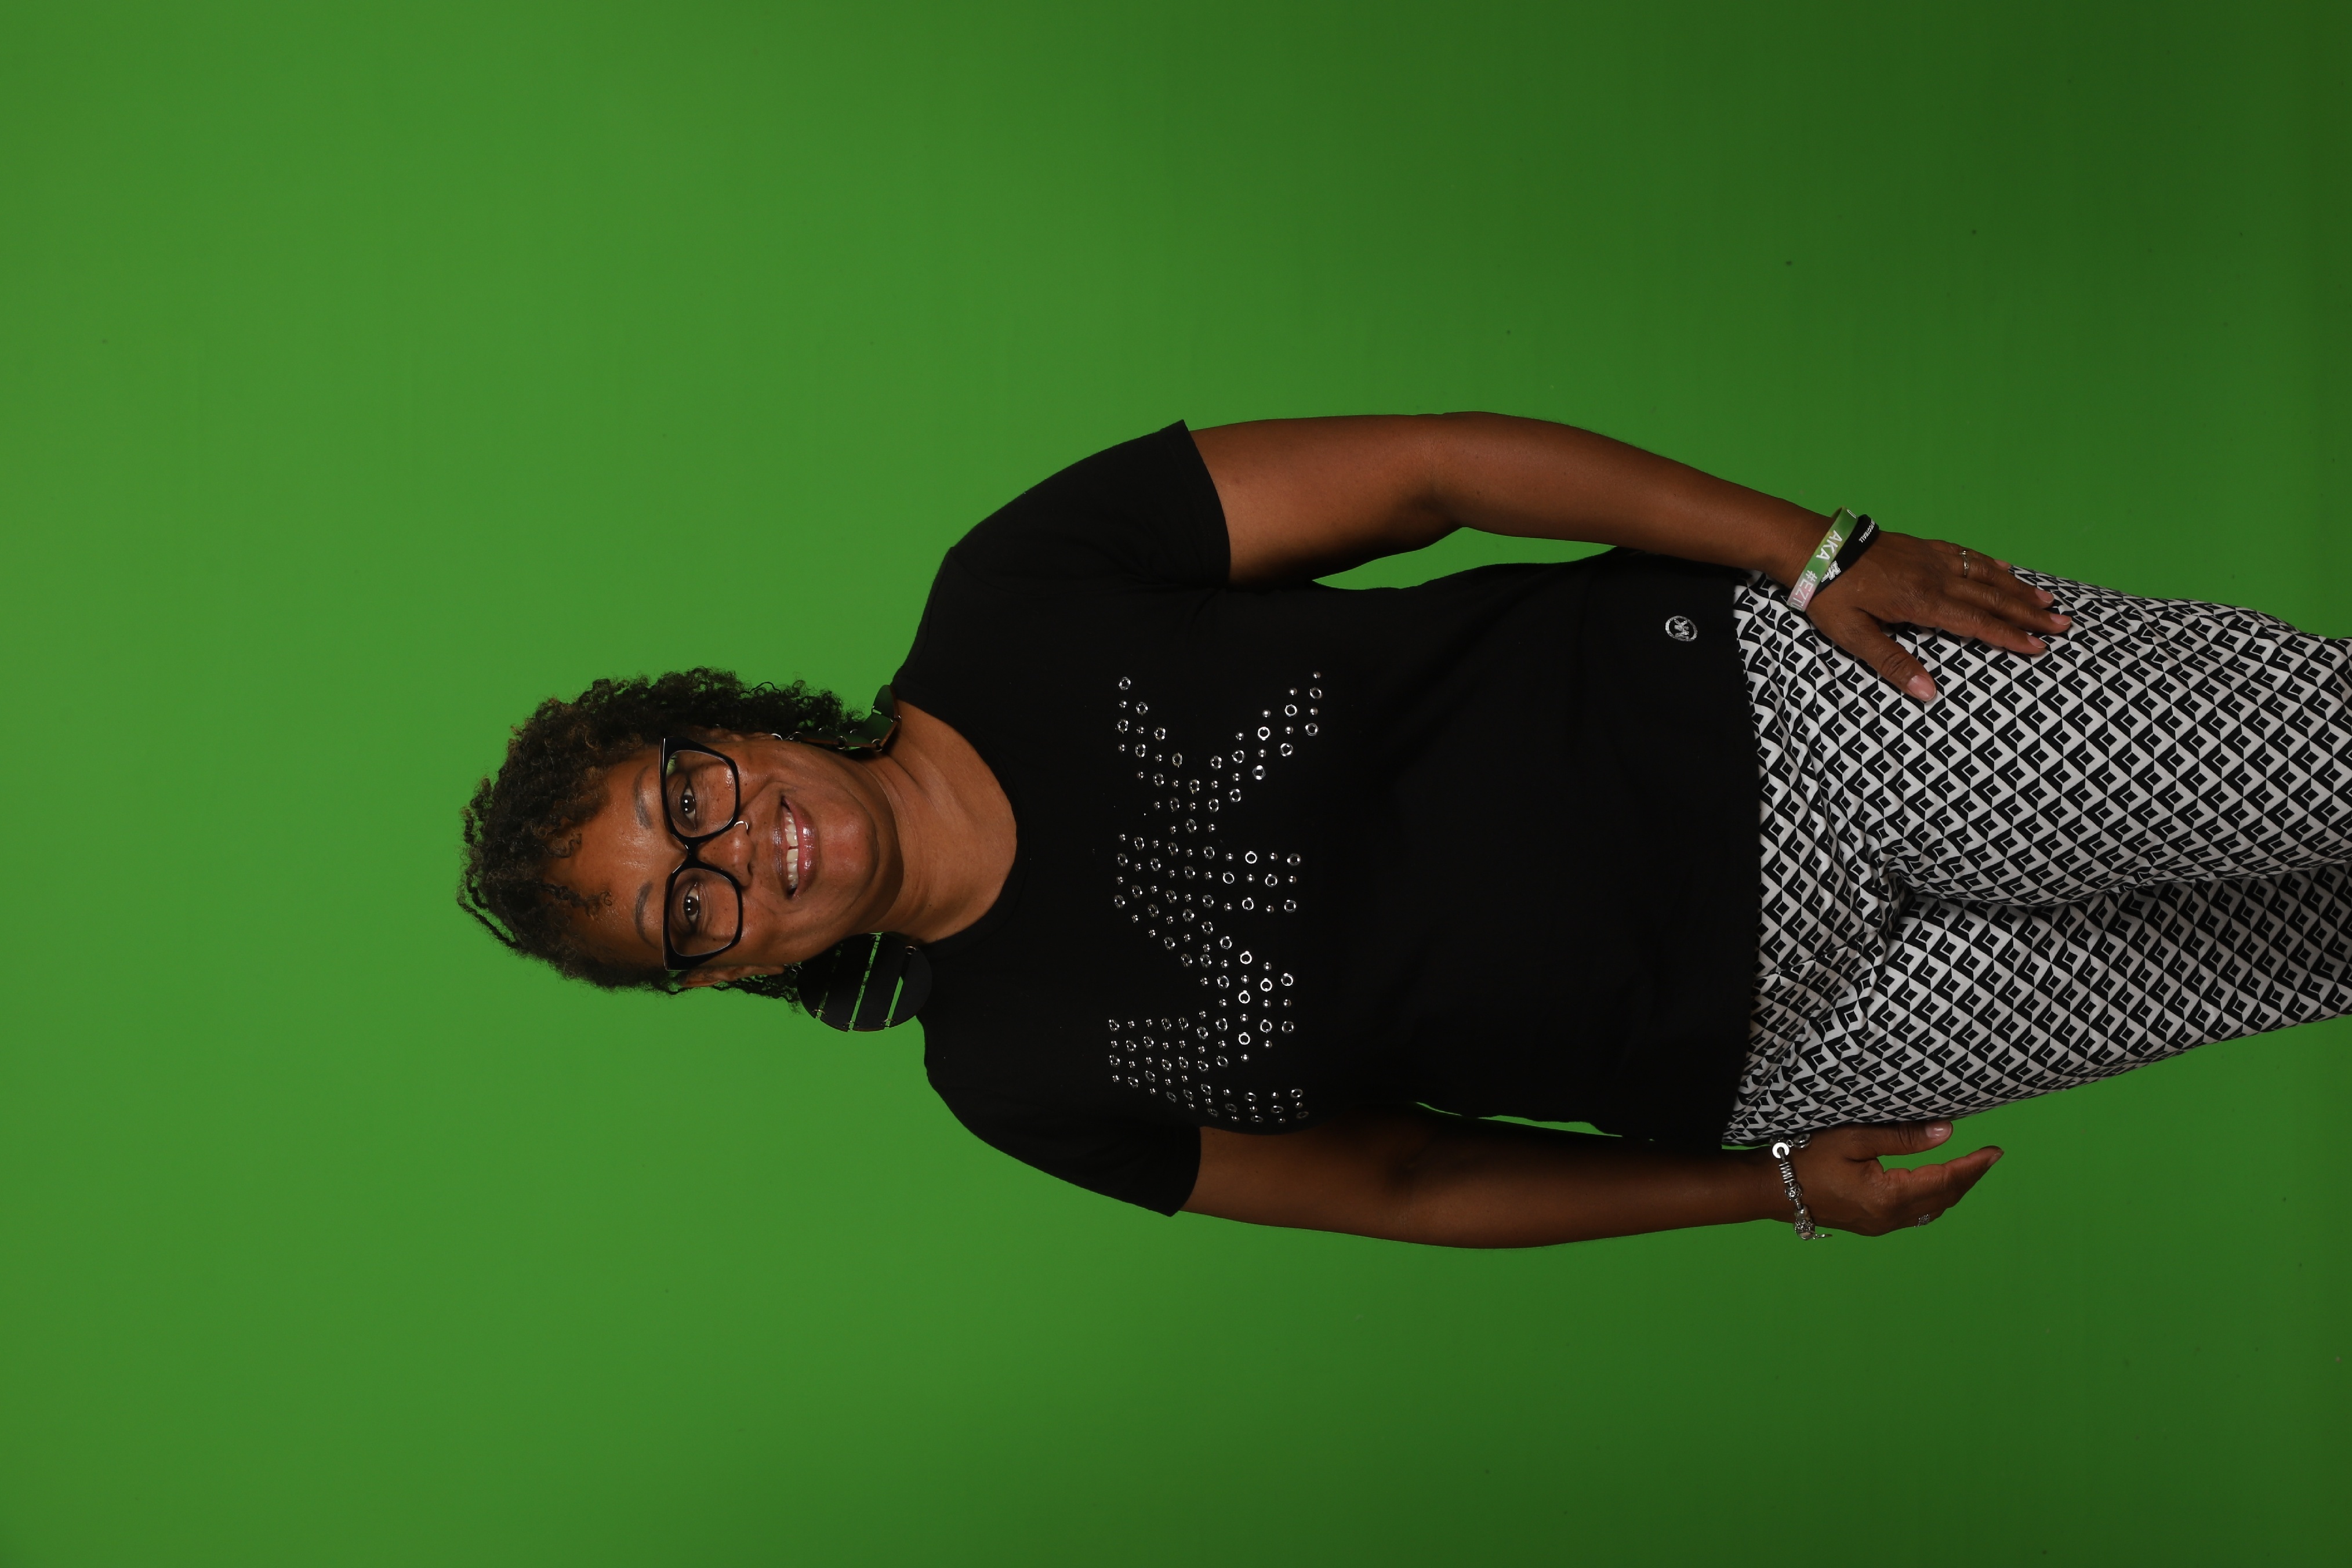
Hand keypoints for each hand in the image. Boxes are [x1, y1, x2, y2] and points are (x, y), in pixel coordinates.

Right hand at [1772, 1121, 2003, 1235]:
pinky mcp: (1871, 1225)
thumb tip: (1946, 1132)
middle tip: (1989, 1158)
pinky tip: (1935, 1185)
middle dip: (1969, 1178)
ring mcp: (1880, 1225)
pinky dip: (1933, 1198)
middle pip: (1944, 1199)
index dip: (1973, 1166)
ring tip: (1969, 1169)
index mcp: (1888, 1196)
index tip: (1996, 1152)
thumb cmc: (1806, 1157)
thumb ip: (1902, 1137)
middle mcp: (1889, 1217)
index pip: (1944, 1180)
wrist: (1772, 1189)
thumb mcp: (1853, 1138)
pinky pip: (1914, 1215)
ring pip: (1931, 1211)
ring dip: (1953, 1190)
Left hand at [1804, 532, 2072, 702]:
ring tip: (2047, 600)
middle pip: (1991, 598)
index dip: (2009, 637)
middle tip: (2063, 625)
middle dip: (2028, 613)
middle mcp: (1935, 577)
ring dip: (2018, 588)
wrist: (1813, 548)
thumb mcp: (1854, 636)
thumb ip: (1893, 664)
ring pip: (1985, 574)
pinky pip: (1966, 554)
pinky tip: (2006, 568)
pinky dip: (1990, 564)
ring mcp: (1931, 558)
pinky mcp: (1922, 546)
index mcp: (1922, 602)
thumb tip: (1928, 694)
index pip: (1976, 624)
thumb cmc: (1830, 595)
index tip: (2039, 647)